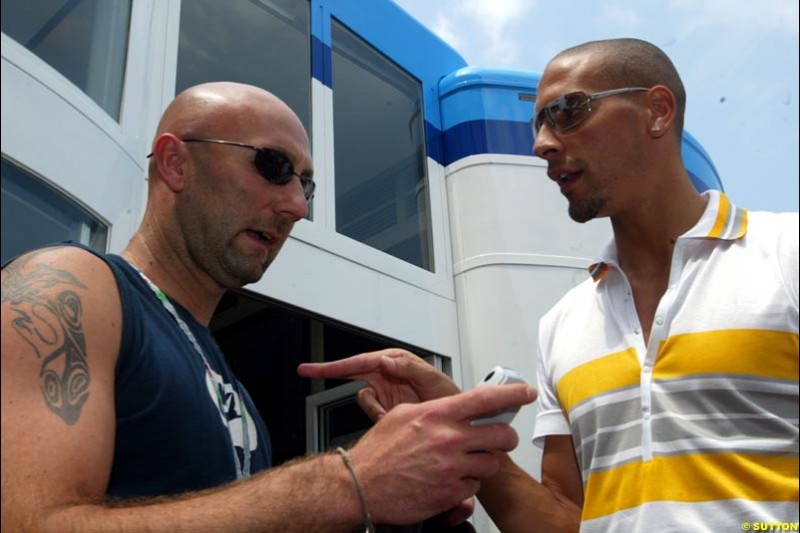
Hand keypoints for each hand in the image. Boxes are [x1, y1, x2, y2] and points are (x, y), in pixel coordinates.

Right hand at [298, 349, 459, 419]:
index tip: (313, 369)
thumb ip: (410, 368)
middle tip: (309, 372)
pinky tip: (396, 420)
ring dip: (376, 409)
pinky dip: (380, 418)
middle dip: (338, 374)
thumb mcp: (433, 382)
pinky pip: (372, 412)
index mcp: (397, 362)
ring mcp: (386, 391)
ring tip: (396, 415)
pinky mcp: (386, 407)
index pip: (360, 361)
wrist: (460, 427)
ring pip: (365, 399)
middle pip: (355, 373)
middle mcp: (389, 373)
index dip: (336, 365)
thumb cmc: (451, 399)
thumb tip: (386, 360)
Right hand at [347, 383, 536, 523]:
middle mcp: (449, 439)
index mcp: (437, 414)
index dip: (513, 394)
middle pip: (502, 435)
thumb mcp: (402, 415)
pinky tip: (447, 481)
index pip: (485, 398)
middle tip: (494, 440)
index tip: (526, 392)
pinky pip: (474, 488)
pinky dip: (465, 485)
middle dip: (503, 438)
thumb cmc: (378, 452)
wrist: (360, 486)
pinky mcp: (451, 493)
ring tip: (461, 463)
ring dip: (482, 464)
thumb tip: (452, 405)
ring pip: (491, 464)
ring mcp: (452, 468)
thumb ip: (433, 409)